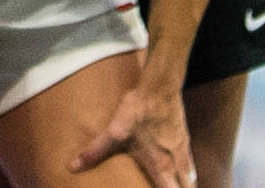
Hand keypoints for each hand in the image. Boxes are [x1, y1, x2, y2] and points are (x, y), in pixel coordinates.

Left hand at [70, 74, 193, 187]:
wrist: (159, 86)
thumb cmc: (139, 111)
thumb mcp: (115, 133)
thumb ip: (96, 151)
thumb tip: (74, 166)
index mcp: (161, 167)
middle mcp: (176, 163)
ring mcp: (183, 151)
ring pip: (191, 178)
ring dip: (185, 186)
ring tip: (175, 187)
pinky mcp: (184, 140)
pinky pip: (189, 164)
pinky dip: (187, 173)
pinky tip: (177, 171)